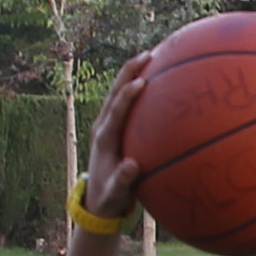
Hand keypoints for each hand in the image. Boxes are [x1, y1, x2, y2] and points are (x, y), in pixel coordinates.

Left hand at [79, 42, 159, 228]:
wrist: (98, 200)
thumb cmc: (110, 197)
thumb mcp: (116, 194)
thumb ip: (123, 181)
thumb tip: (132, 166)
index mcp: (104, 139)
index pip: (115, 110)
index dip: (127, 95)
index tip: (142, 81)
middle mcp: (103, 127)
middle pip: (114, 92)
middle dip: (129, 72)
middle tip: (148, 54)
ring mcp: (108, 125)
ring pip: (118, 92)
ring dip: (132, 73)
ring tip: (152, 56)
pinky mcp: (114, 127)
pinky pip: (127, 103)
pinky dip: (138, 87)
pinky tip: (158, 80)